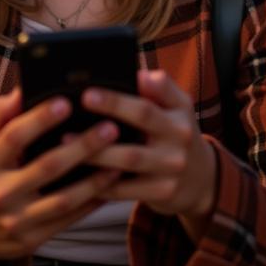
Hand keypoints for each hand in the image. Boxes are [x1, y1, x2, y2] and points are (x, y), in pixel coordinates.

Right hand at [0, 86, 120, 265]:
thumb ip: (0, 115)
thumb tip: (22, 88)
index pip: (15, 136)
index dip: (40, 118)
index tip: (67, 101)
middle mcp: (1, 192)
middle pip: (46, 167)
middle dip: (81, 146)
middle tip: (109, 127)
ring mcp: (17, 219)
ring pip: (63, 199)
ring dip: (94, 179)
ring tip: (118, 160)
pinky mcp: (33, 239)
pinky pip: (69, 219)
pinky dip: (92, 202)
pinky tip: (110, 186)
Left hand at [85, 69, 216, 228]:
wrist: (200, 179)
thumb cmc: (174, 133)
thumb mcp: (176, 107)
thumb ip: (159, 88)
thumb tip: (137, 72)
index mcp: (181, 109)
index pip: (160, 90)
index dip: (142, 81)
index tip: (107, 77)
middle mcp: (181, 136)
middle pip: (144, 117)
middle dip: (113, 105)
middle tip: (83, 98)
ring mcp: (173, 167)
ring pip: (129, 157)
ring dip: (95, 149)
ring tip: (65, 140)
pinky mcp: (163, 192)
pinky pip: (126, 189)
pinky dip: (100, 182)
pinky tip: (77, 174)